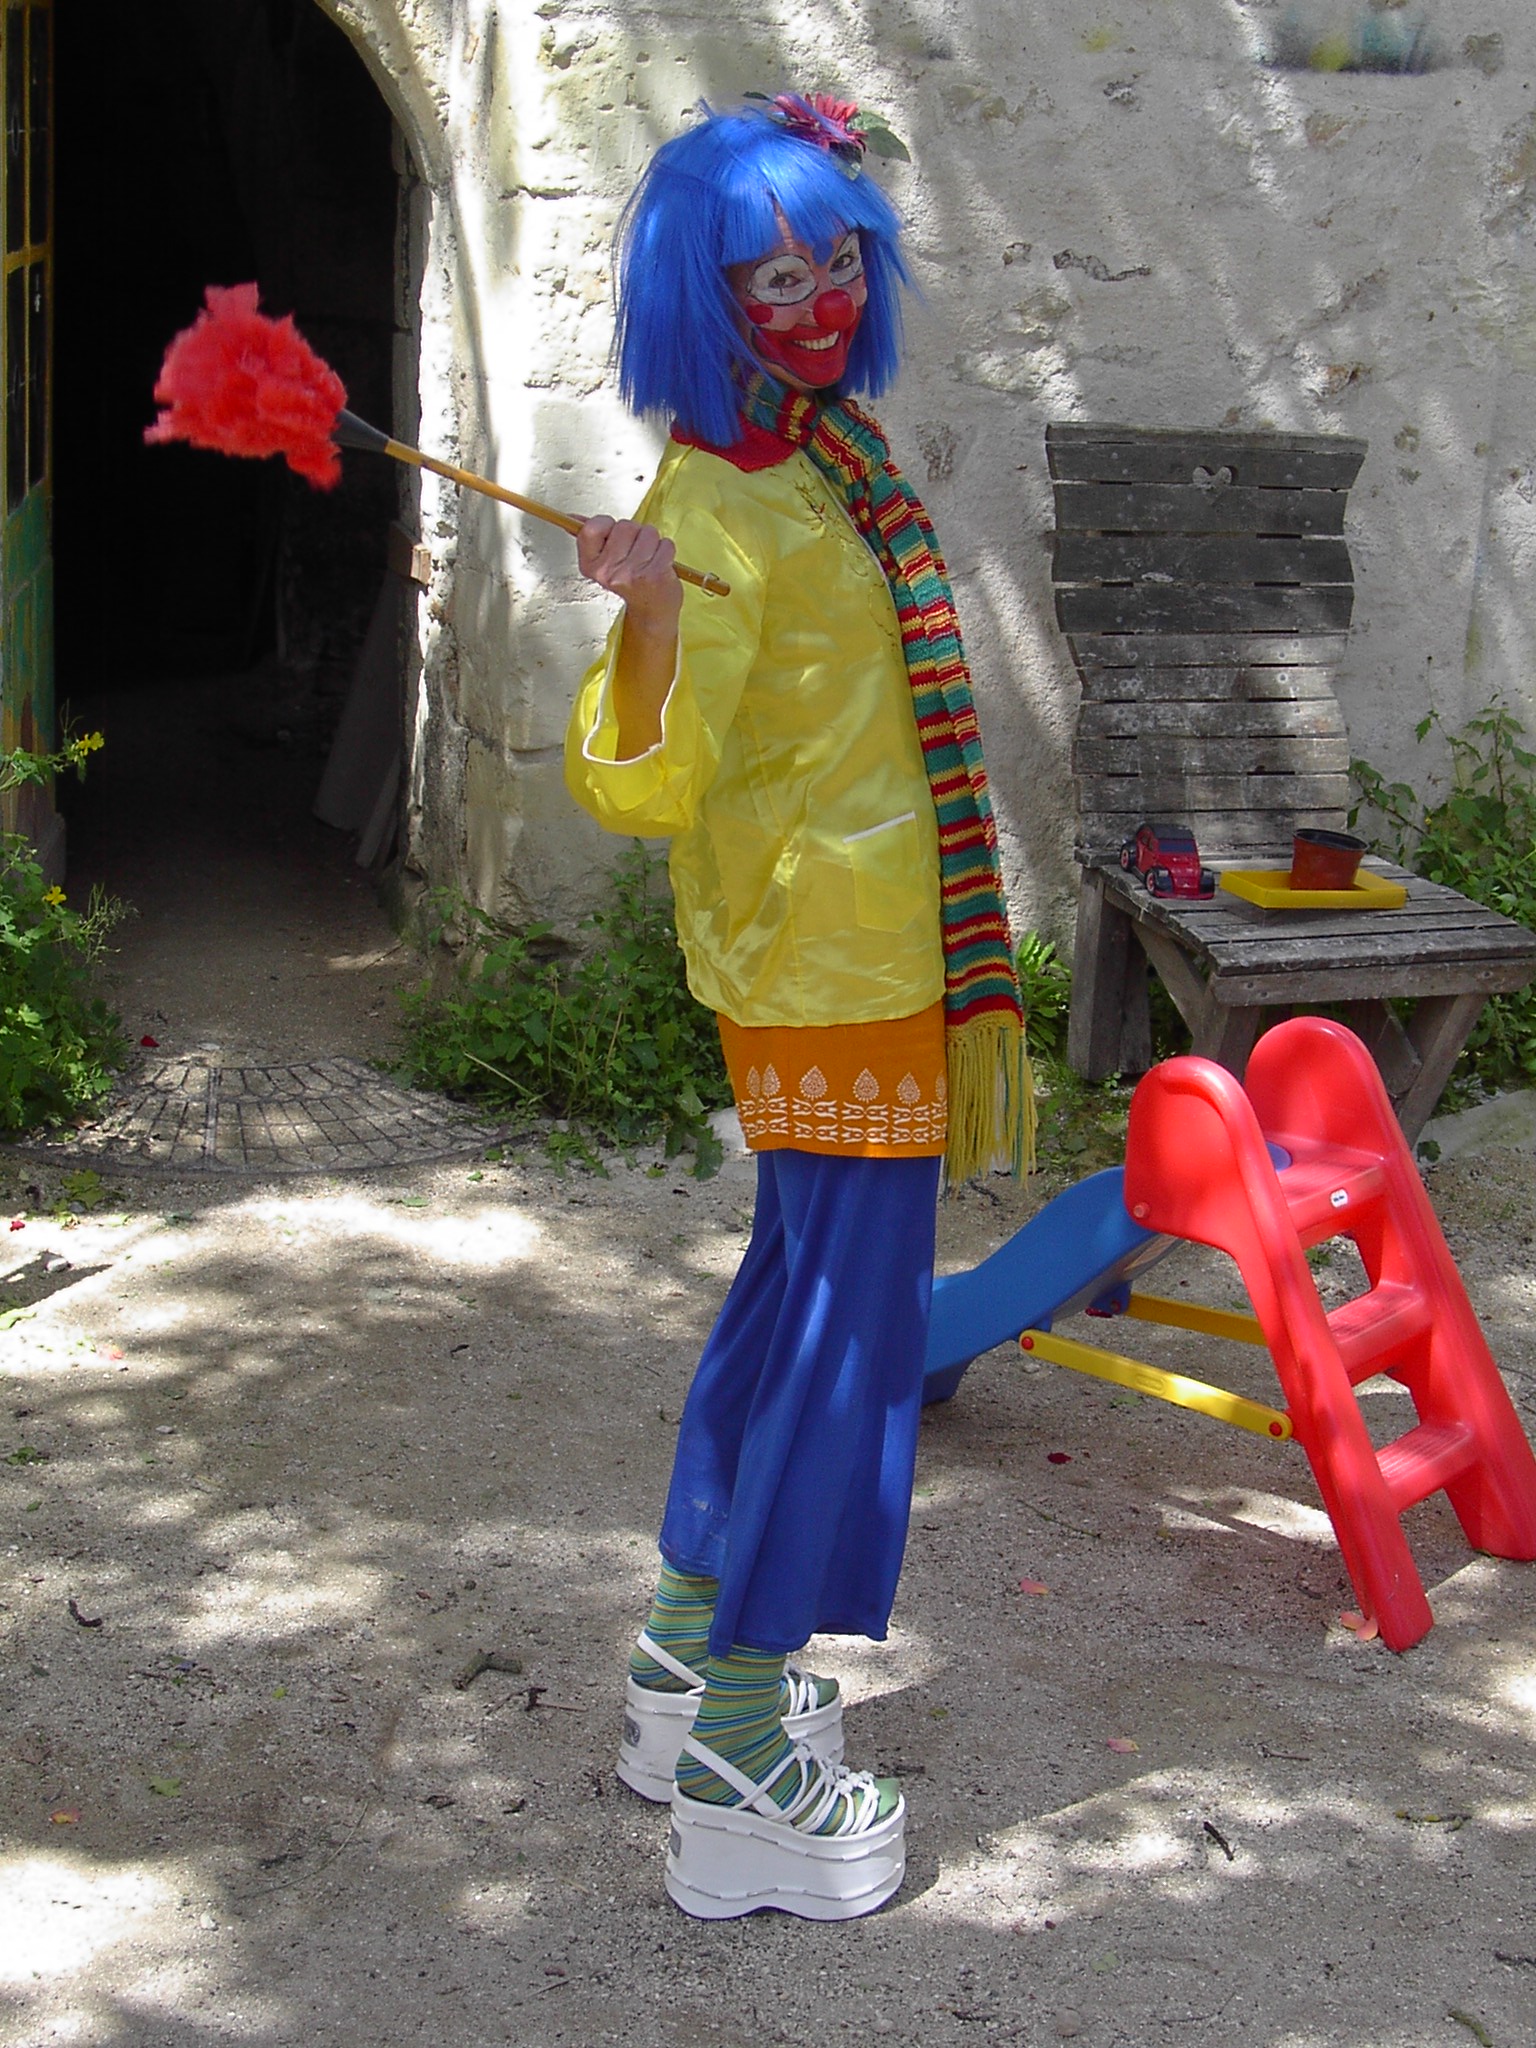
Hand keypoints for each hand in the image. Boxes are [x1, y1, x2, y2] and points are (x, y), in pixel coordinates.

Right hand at [577, 517, 682, 637]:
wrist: (651, 612)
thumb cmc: (630, 584)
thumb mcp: (604, 563)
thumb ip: (591, 539)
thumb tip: (575, 518)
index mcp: (591, 566)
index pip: (592, 527)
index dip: (608, 525)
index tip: (614, 537)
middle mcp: (608, 572)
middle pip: (625, 525)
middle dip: (634, 534)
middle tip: (635, 554)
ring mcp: (632, 574)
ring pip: (648, 532)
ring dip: (653, 542)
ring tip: (648, 560)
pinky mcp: (655, 575)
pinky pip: (665, 544)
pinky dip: (666, 551)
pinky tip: (660, 565)